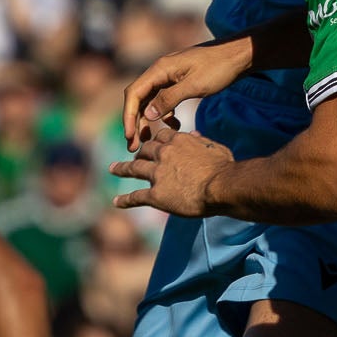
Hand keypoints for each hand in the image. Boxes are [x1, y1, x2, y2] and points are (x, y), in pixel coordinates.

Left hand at [110, 120, 233, 216]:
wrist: (221, 186)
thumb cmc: (223, 167)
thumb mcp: (215, 148)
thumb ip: (201, 141)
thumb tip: (195, 134)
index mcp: (178, 141)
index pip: (161, 136)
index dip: (157, 140)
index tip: (155, 143)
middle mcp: (164, 154)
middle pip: (145, 150)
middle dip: (139, 152)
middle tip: (135, 156)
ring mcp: (157, 174)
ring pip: (134, 168)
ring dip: (122, 168)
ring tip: (113, 168)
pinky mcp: (156, 194)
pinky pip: (136, 196)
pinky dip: (125, 200)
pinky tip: (117, 202)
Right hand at [122, 40, 252, 148]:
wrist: (239, 56)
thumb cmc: (219, 67)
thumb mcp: (195, 85)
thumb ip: (170, 99)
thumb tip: (147, 115)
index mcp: (161, 69)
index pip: (134, 93)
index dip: (129, 116)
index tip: (129, 136)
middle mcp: (161, 71)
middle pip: (140, 99)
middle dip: (135, 122)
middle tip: (134, 146)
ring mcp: (170, 76)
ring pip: (151, 101)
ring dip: (149, 121)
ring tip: (149, 142)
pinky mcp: (180, 82)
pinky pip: (166, 101)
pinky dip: (166, 115)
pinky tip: (175, 127)